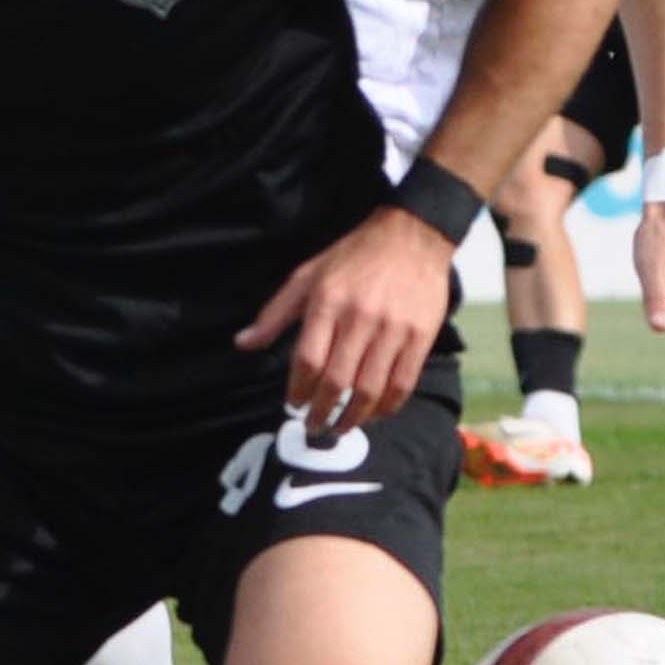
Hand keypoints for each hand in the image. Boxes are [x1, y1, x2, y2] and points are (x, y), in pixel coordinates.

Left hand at [233, 206, 452, 432]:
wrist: (412, 236)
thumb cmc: (353, 257)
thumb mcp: (307, 276)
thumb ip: (274, 314)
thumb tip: (243, 344)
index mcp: (327, 301)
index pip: (308, 359)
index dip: (297, 390)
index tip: (294, 404)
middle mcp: (360, 317)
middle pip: (336, 380)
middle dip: (321, 412)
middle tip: (313, 427)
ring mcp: (393, 329)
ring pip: (370, 389)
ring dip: (352, 418)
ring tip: (339, 428)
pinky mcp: (421, 337)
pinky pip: (402, 384)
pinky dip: (386, 408)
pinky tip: (372, 414)